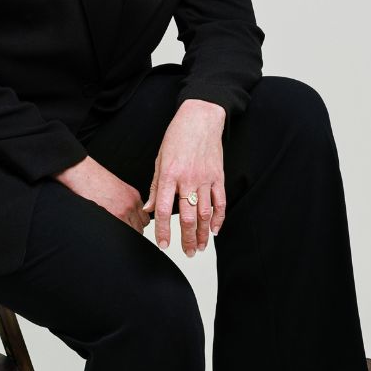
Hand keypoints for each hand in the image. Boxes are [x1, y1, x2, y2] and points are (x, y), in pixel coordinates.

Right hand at [54, 155, 150, 233]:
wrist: (83, 173)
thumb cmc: (95, 180)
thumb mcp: (117, 188)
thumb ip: (126, 201)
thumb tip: (127, 216)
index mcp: (133, 196)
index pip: (143, 218)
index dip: (135, 224)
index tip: (129, 225)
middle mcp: (131, 204)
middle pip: (140, 227)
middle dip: (131, 230)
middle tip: (119, 228)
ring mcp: (124, 211)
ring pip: (132, 232)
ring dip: (124, 233)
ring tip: (113, 228)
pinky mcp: (115, 216)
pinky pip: (122, 233)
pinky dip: (117, 235)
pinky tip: (109, 229)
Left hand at [144, 99, 228, 256]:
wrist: (200, 118)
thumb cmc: (177, 136)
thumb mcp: (160, 159)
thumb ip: (156, 187)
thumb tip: (150, 209)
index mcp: (170, 175)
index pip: (165, 210)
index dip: (163, 230)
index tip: (163, 244)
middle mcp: (188, 179)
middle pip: (188, 217)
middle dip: (187, 239)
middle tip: (187, 253)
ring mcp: (206, 178)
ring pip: (206, 214)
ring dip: (204, 234)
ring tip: (200, 248)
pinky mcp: (219, 176)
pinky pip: (221, 202)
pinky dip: (219, 218)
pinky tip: (215, 230)